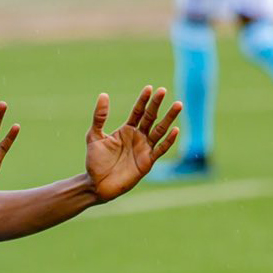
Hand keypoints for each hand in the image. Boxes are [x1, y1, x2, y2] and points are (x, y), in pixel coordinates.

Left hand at [84, 86, 182, 201]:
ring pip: (160, 130)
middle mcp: (138, 137)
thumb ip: (99, 117)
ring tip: (178, 105)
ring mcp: (144, 148)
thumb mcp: (94, 136)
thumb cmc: (95, 161)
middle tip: (163, 90)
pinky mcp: (147, 161)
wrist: (96, 184)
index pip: (138, 111)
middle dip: (157, 104)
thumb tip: (103, 94)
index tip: (149, 88)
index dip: (143, 100)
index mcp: (127, 129)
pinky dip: (168, 140)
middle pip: (151, 117)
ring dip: (169, 118)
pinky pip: (160, 149)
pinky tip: (175, 130)